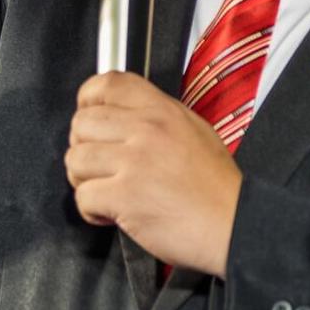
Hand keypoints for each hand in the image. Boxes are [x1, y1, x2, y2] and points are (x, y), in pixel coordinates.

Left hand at [65, 72, 242, 277]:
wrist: (234, 224)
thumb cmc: (218, 188)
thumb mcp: (195, 132)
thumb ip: (158, 119)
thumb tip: (124, 120)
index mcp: (164, 111)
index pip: (109, 85)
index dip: (88, 101)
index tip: (88, 116)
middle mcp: (146, 129)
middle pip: (82, 123)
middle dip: (83, 147)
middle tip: (100, 167)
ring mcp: (134, 162)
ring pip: (76, 159)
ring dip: (84, 180)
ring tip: (106, 191)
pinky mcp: (125, 196)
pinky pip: (83, 196)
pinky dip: (91, 210)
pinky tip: (112, 214)